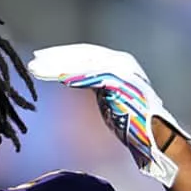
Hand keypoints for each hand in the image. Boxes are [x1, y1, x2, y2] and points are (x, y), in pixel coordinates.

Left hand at [27, 43, 190, 187]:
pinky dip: (72, 76)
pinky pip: (90, 76)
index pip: (86, 54)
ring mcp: (121, 70)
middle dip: (56, 57)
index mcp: (120, 64)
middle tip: (34, 61)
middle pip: (82, 54)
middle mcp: (121, 62)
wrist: (156, 136)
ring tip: (36, 69)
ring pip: (82, 63)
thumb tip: (73, 80)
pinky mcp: (119, 82)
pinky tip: (56, 78)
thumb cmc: (135, 123)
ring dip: (57, 66)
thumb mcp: (112, 98)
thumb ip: (97, 85)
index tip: (44, 59)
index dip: (63, 55)